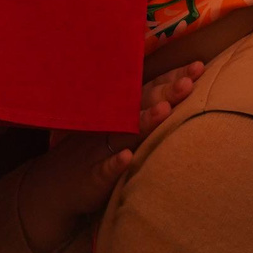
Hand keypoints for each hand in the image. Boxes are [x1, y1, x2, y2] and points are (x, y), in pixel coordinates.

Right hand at [16, 61, 205, 252]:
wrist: (54, 185)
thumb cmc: (92, 152)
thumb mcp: (114, 128)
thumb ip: (141, 111)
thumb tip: (177, 94)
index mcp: (120, 112)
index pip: (149, 89)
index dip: (171, 79)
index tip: (198, 67)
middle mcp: (112, 125)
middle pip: (141, 105)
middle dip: (165, 93)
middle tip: (189, 82)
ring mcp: (100, 148)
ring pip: (125, 133)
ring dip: (144, 122)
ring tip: (164, 111)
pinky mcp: (92, 175)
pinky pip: (104, 168)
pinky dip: (114, 163)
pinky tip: (126, 158)